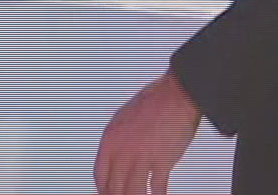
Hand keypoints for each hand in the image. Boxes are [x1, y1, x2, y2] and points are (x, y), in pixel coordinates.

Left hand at [95, 72, 201, 194]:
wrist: (177, 93)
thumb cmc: (156, 99)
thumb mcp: (125, 117)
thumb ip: (120, 139)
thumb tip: (119, 154)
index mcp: (111, 139)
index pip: (100, 175)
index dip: (103, 190)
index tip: (107, 194)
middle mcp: (123, 150)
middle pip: (114, 187)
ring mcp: (141, 157)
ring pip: (132, 191)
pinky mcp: (161, 160)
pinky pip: (156, 187)